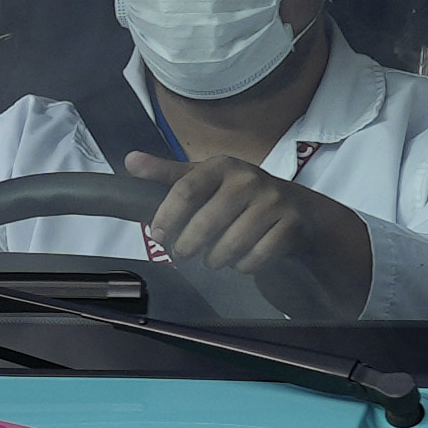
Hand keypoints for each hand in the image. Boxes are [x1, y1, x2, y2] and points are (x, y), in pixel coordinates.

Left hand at [125, 149, 375, 313]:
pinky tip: (241, 259)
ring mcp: (273, 202)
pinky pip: (256, 258)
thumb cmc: (239, 195)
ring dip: (216, 260)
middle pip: (205, 223)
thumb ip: (168, 174)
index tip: (158, 235)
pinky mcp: (290, 225)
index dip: (167, 216)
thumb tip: (130, 160)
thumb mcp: (205, 180)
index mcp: (222, 166)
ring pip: (230, 245)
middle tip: (185, 253)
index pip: (185, 190)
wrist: (297, 210)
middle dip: (189, 246)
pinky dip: (243, 266)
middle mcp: (248, 179)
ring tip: (214, 257)